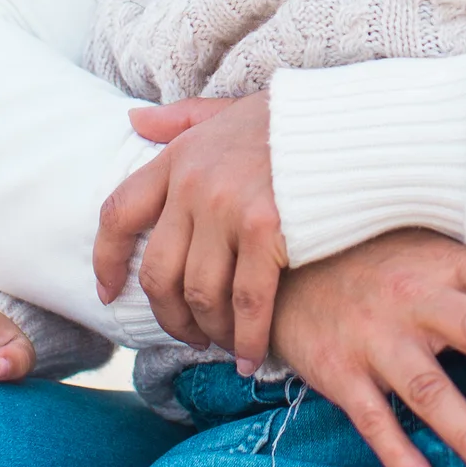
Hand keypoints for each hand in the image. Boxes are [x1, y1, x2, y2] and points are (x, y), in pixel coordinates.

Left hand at [95, 93, 284, 370]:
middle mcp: (194, 182)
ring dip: (210, 330)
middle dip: (168, 314)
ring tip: (224, 344)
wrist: (357, 126)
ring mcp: (227, 207)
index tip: (109, 294)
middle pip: (158, 270)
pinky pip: (246, 301)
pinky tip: (250, 355)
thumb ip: (182, 120)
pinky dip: (246, 337)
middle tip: (187, 334)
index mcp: (180, 156)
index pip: (119, 213)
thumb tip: (135, 120)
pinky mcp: (266, 230)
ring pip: (200, 293)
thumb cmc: (298, 122)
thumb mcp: (230, 111)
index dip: (108, 260)